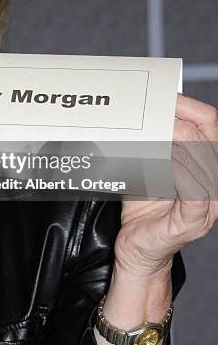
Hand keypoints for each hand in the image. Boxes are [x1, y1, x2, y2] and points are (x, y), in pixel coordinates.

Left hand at [115, 93, 217, 277]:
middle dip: (182, 115)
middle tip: (155, 107)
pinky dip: (179, 170)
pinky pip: (194, 189)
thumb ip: (149, 143)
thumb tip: (135, 113)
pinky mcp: (194, 220)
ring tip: (153, 130)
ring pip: (202, 158)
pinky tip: (164, 160)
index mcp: (206, 165)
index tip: (164, 94)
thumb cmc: (142, 207)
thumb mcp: (146, 166)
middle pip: (209, 135)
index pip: (211, 125)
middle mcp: (214, 182)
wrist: (137, 250)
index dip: (190, 106)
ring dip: (176, 139)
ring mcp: (208, 203)